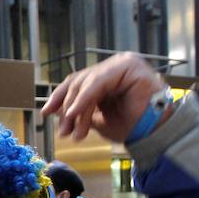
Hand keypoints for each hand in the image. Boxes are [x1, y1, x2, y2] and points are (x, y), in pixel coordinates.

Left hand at [41, 52, 166, 141]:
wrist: (153, 134)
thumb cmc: (130, 126)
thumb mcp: (95, 118)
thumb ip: (77, 110)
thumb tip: (54, 109)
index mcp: (106, 77)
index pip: (75, 82)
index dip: (58, 97)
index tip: (46, 113)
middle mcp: (113, 67)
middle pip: (78, 81)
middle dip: (67, 108)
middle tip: (64, 131)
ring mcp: (121, 63)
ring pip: (86, 82)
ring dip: (76, 109)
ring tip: (74, 130)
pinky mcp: (129, 66)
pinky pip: (98, 82)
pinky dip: (84, 98)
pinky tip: (75, 113)